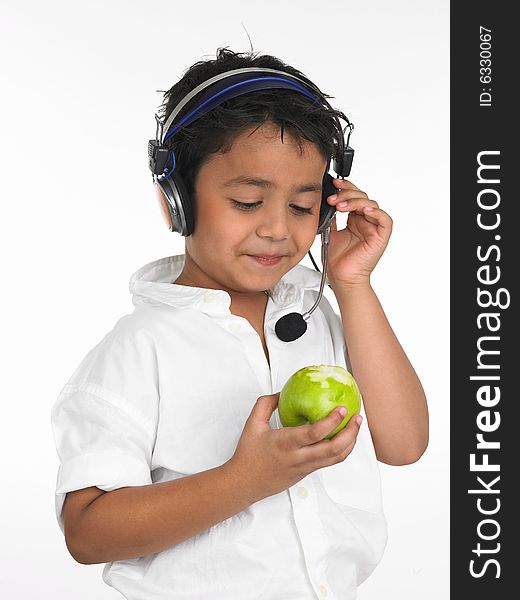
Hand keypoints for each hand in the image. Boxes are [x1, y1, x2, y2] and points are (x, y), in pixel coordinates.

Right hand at [227, 393, 362, 501]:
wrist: (244, 483)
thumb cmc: (248, 454)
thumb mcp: (252, 424)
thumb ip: (265, 404)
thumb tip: (281, 393)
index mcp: (285, 443)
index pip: (314, 434)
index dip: (332, 421)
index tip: (342, 409)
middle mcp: (298, 457)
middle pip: (333, 449)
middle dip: (350, 433)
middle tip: (357, 417)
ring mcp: (305, 467)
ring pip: (336, 458)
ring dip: (350, 442)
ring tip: (355, 426)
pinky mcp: (307, 473)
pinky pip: (329, 462)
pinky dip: (341, 450)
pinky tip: (344, 438)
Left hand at [325, 179, 392, 287]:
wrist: (341, 278)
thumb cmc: (337, 261)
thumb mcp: (328, 232)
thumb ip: (330, 216)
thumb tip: (325, 201)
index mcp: (354, 220)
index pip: (353, 197)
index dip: (345, 188)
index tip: (334, 184)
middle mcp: (365, 222)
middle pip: (362, 197)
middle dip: (347, 194)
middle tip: (334, 198)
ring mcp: (373, 228)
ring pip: (371, 204)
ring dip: (355, 202)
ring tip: (340, 206)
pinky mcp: (381, 236)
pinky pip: (385, 220)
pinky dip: (376, 212)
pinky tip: (363, 211)